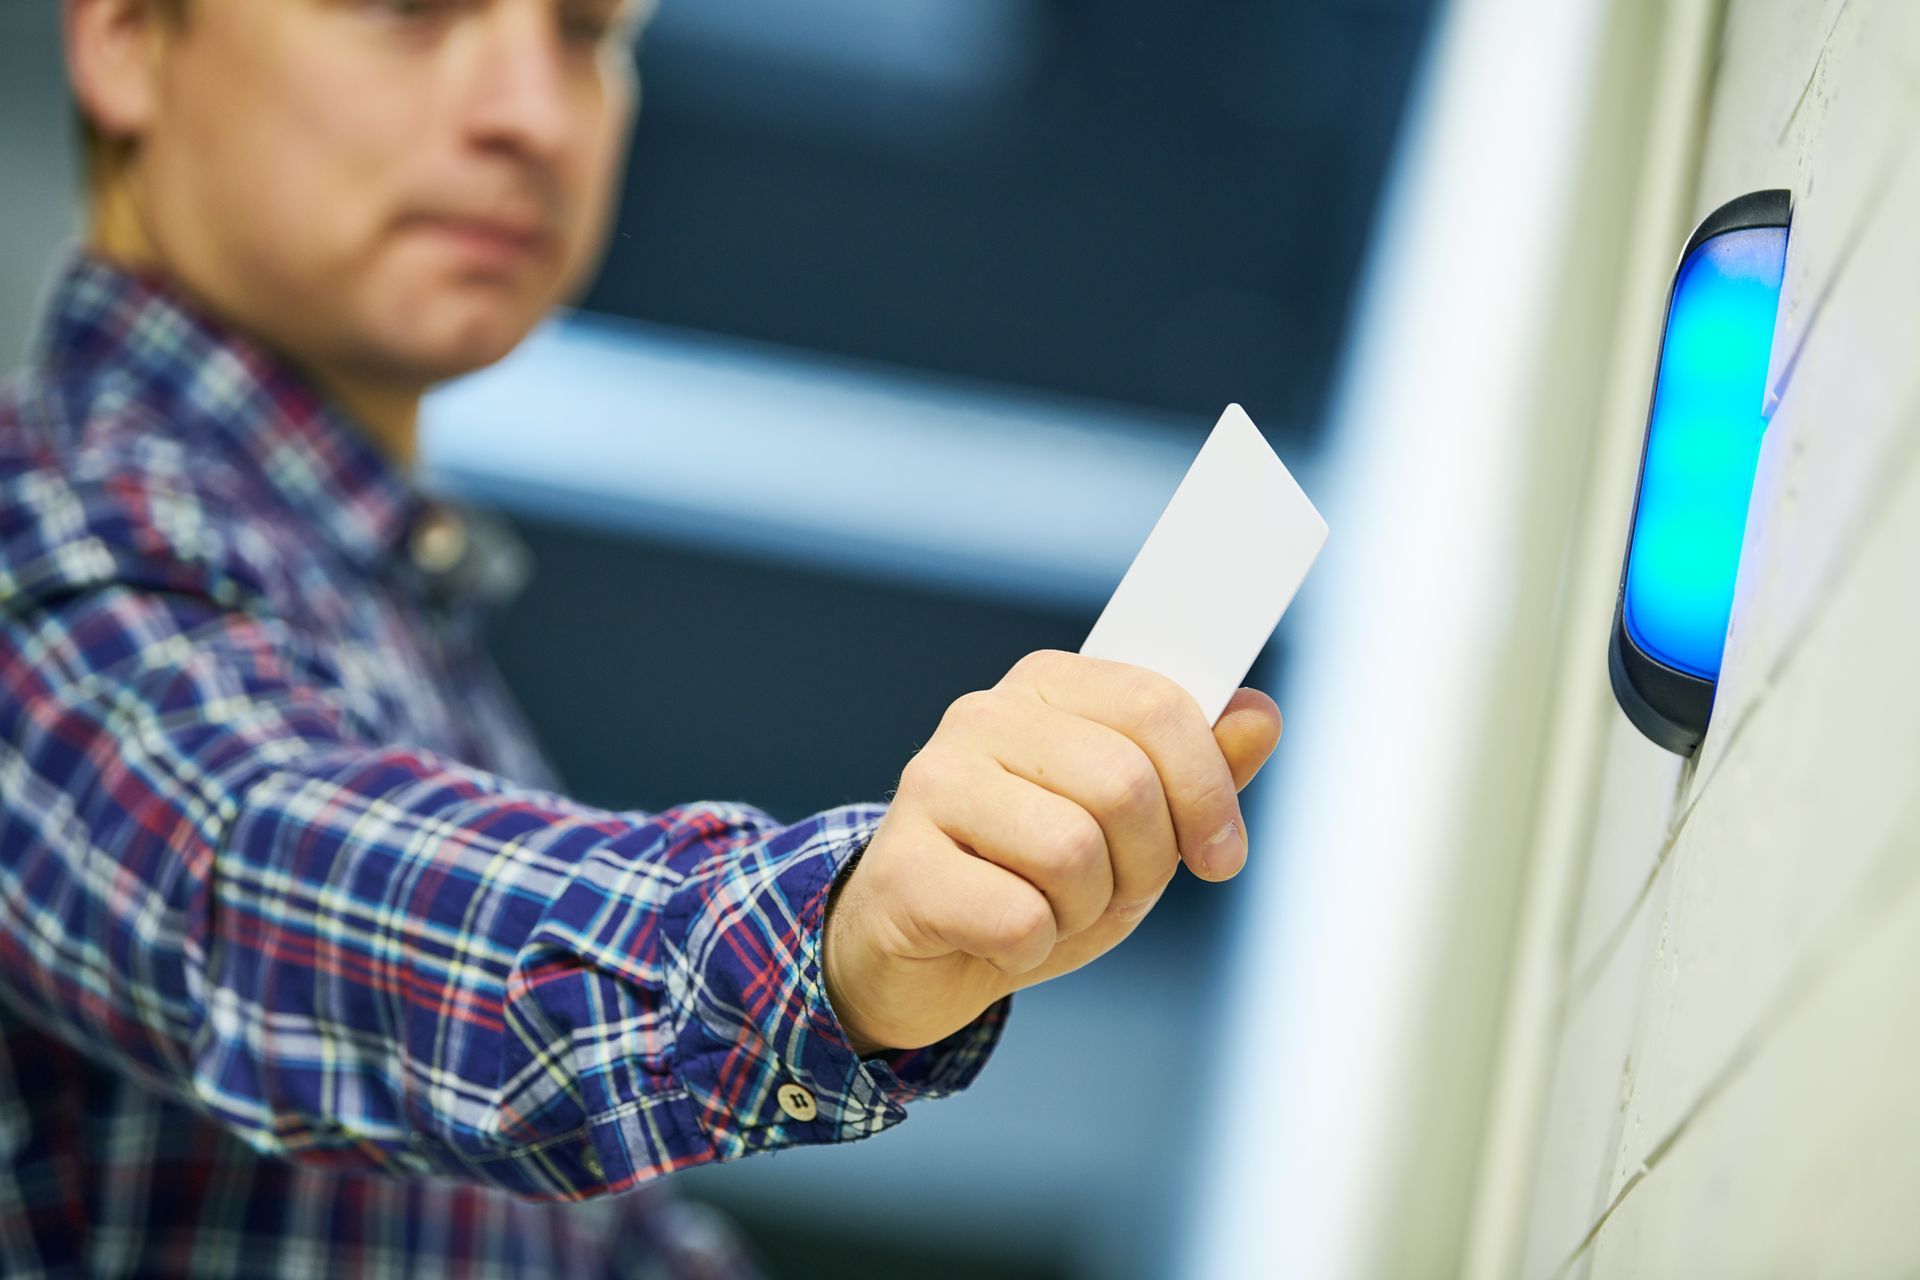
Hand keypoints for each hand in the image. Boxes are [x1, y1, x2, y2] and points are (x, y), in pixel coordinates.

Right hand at [821, 649, 1281, 1056]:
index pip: (1156, 706)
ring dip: (1083, 910)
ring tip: (1048, 909)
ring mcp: (933, 786)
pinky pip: (1019, 917)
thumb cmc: (1028, 878)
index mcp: (1045, 687)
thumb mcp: (1132, 830)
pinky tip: (1001, 937)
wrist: (916, 952)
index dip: (1208, 791)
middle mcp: (981, 718)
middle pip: (1124, 785)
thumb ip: (1196, 772)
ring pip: (1073, 852)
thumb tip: (1259, 717)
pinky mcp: (903, 867)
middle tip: (1109, 891)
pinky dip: (1032, 948)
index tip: (1221, 853)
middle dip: (1144, 865)